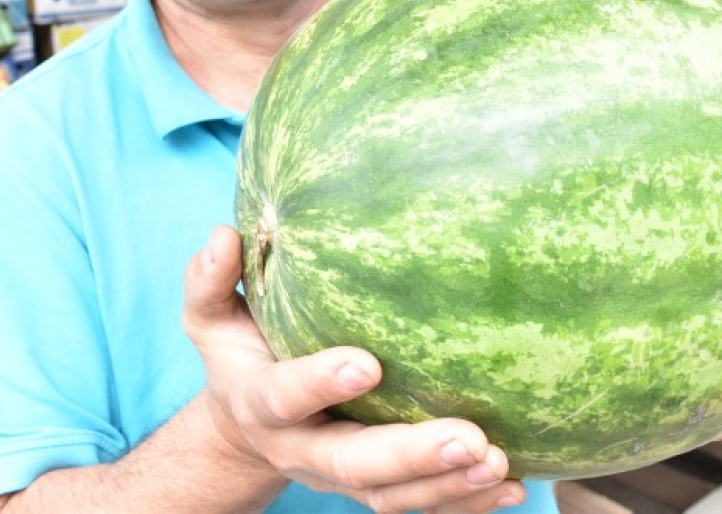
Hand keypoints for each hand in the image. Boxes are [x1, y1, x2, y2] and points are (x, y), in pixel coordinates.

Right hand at [183, 225, 525, 512]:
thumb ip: (209, 283)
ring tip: (496, 462)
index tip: (366, 362)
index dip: (320, 382)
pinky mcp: (376, 489)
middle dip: (412, 456)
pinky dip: (465, 502)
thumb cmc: (240, 353)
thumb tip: (224, 235)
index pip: (285, 397)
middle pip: (354, 464)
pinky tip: (511, 486)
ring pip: (392, 496)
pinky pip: (420, 506)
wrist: (244, 429)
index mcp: (261, 404)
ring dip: (448, 485)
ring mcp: (341, 477)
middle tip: (468, 438)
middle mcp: (303, 450)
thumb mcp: (210, 319)